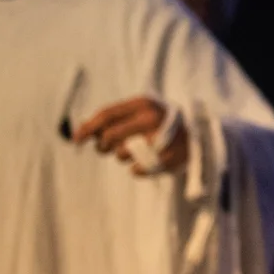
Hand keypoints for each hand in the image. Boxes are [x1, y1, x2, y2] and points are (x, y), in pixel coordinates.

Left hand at [72, 97, 187, 175]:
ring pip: (122, 154)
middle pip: (110, 136)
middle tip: (106, 148)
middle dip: (103, 146)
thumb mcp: (141, 113)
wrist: (198, 138)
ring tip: (135, 152)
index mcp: (143, 103)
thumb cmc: (160, 124)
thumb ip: (115, 119)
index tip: (75, 140)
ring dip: (122, 156)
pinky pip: (137, 169)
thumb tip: (81, 131)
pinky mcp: (168, 158)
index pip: (106, 114)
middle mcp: (152, 118)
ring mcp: (161, 138)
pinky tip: (147, 161)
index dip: (87, 128)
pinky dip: (138, 169)